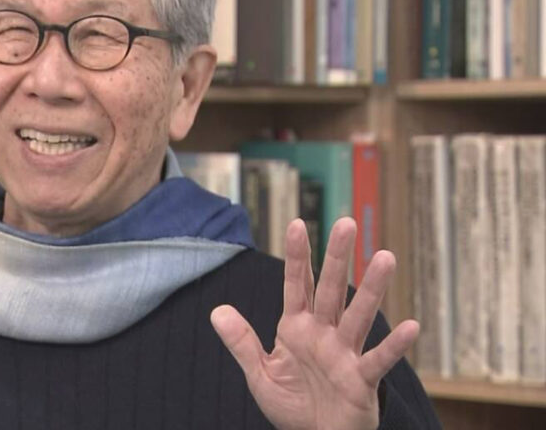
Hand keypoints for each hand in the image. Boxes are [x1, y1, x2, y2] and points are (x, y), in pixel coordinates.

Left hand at [210, 217, 419, 429]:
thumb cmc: (292, 405)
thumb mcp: (260, 374)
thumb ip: (242, 342)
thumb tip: (217, 311)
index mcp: (297, 328)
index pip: (296, 285)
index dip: (297, 256)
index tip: (296, 223)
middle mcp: (324, 334)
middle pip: (330, 290)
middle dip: (336, 257)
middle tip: (345, 222)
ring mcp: (345, 354)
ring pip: (358, 316)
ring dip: (371, 288)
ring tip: (385, 256)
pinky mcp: (361, 381)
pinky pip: (378, 360)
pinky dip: (394, 346)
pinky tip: (411, 326)